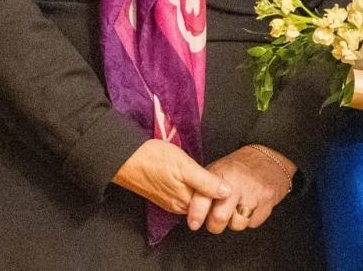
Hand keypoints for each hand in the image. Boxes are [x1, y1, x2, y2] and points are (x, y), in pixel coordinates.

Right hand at [112, 139, 229, 215]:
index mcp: (184, 201)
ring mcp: (170, 200)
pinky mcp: (164, 193)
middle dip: (217, 194)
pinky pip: (185, 195)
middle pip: (204, 204)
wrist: (125, 157)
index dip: (225, 194)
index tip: (236, 182)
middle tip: (230, 177)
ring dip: (206, 190)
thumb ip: (206, 182)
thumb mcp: (185, 167)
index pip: (212, 205)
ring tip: (217, 176)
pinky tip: (199, 178)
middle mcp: (178, 206)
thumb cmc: (155, 158)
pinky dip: (195, 188)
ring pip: (195, 199)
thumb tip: (227, 193)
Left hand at [189, 144, 295, 233]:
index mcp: (221, 173)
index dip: (196, 214)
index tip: (194, 224)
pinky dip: (251, 219)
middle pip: (220, 218)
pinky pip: (253, 223)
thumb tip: (189, 211)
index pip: (203, 198)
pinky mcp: (268, 200)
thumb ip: (204, 189)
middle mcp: (237, 183)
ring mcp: (254, 192)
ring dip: (235, 222)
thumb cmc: (240, 168)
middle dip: (215, 225)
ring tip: (237, 209)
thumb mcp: (219, 170)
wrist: (272, 158)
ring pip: (237, 224)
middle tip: (217, 220)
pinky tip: (252, 206)